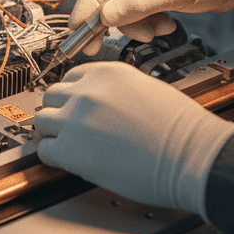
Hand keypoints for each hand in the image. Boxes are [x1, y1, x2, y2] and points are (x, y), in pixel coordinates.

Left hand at [33, 62, 233, 218]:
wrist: (191, 155)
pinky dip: (53, 156)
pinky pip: (44, 150)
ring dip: (53, 133)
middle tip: (71, 127)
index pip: (71, 78)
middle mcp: (87, 91)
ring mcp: (76, 119)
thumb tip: (101, 103)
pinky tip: (69, 160)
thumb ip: (116, 90)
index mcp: (107, 72)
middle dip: (60, 112)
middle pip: (52, 96)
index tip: (76, 107)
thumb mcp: (146, 88)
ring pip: (42, 121)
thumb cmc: (180, 128)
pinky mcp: (71, 150)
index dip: (73, 96)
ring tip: (68, 144)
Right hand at [70, 0, 233, 47]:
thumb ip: (138, 3)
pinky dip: (148, 25)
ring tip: (159, 29)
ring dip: (136, 25)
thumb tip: (105, 17)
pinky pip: (139, 15)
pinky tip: (166, 24)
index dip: (87, 3)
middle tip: (97, 44)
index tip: (81, 28)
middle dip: (112, 20)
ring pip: (122, 10)